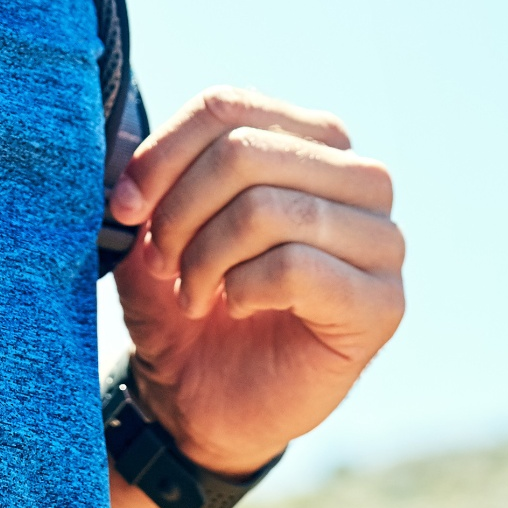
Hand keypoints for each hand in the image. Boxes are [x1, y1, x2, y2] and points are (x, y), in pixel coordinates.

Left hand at [106, 88, 404, 482]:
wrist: (198, 401)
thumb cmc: (183, 302)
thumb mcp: (157, 225)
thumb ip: (155, 172)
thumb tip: (129, 147)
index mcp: (311, 140)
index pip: (228, 105)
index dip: (163, 154)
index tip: (125, 209)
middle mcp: (361, 179)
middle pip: (246, 150)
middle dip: (181, 211)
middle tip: (161, 262)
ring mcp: (382, 241)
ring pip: (269, 207)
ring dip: (206, 255)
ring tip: (192, 291)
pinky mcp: (382, 304)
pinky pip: (295, 266)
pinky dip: (243, 288)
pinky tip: (234, 307)